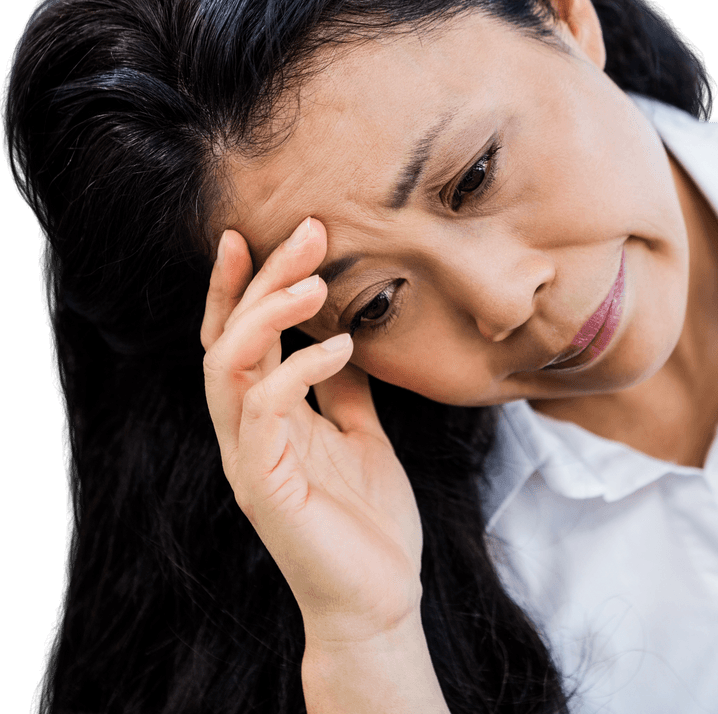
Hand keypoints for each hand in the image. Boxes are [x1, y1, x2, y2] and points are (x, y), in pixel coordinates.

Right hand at [200, 218, 421, 642]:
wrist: (380, 597)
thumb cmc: (368, 520)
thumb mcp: (360, 435)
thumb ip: (341, 390)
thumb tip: (340, 338)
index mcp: (267, 416)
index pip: (238, 337)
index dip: (240, 286)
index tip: (259, 233)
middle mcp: (247, 431)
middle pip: (228, 336)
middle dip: (259, 278)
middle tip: (305, 230)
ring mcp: (250, 458)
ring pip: (229, 366)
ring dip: (267, 314)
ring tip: (314, 279)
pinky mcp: (265, 485)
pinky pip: (265, 411)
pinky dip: (297, 369)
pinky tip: (340, 347)